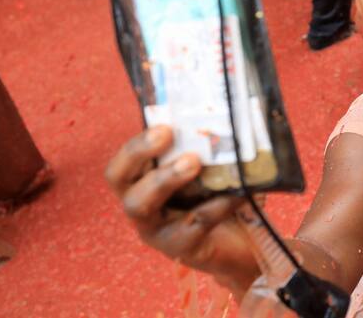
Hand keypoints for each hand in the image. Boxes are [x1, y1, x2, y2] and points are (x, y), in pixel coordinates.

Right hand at [105, 126, 258, 295]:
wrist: (243, 247)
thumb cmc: (221, 199)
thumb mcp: (213, 170)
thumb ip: (210, 147)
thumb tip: (232, 112)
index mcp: (145, 182)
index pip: (122, 162)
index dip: (136, 144)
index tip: (164, 126)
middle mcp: (143, 206)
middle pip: (119, 180)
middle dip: (138, 152)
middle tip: (167, 134)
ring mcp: (158, 231)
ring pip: (141, 206)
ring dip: (165, 178)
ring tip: (193, 162)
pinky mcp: (182, 249)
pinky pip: (194, 224)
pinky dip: (217, 204)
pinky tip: (238, 193)